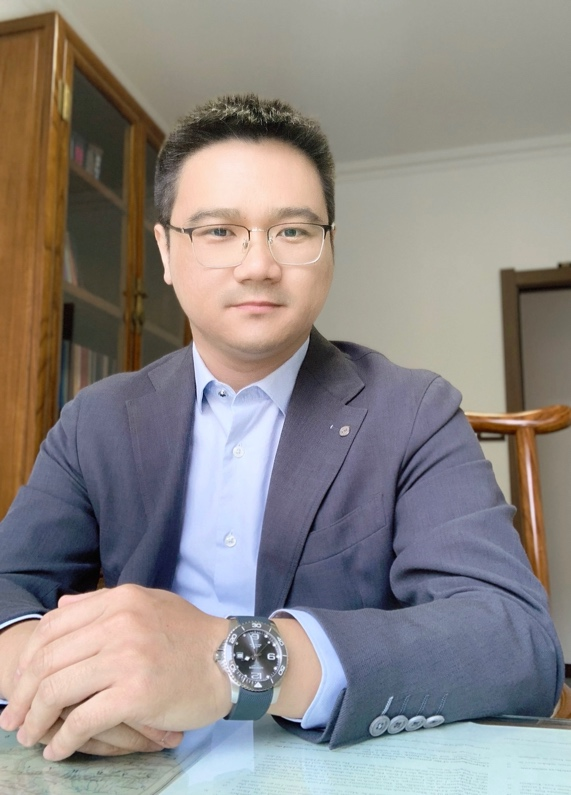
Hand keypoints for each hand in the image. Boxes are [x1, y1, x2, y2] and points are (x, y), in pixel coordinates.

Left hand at [0, 585, 230, 760]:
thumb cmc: (190, 635)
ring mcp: (127, 657)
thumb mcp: (148, 603)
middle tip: (13, 719)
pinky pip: (83, 720)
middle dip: (22, 694)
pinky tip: (58, 750)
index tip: (21, 685)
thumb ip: (102, 603)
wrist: (233, 659)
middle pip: (47, 661)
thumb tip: (60, 606)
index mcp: (118, 600)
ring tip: (29, 736)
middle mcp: (119, 623)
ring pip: (58, 690)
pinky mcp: (136, 693)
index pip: (52, 627)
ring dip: (35, 719)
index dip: (28, 660)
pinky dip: (63, 740)